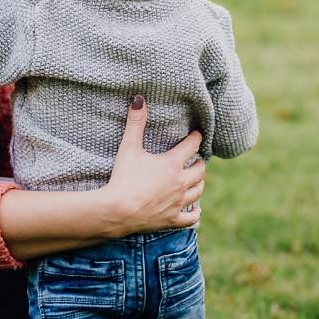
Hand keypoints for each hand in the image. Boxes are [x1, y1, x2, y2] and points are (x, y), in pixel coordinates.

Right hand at [101, 95, 205, 234]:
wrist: (118, 210)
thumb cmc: (123, 177)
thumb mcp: (129, 147)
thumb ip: (135, 122)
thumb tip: (139, 98)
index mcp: (172, 163)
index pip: (192, 146)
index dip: (196, 137)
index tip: (197, 134)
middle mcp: (181, 182)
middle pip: (200, 170)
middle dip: (200, 163)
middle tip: (197, 160)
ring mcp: (178, 202)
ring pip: (198, 191)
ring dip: (199, 184)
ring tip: (196, 180)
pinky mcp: (172, 219)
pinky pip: (191, 218)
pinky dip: (195, 214)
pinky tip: (196, 211)